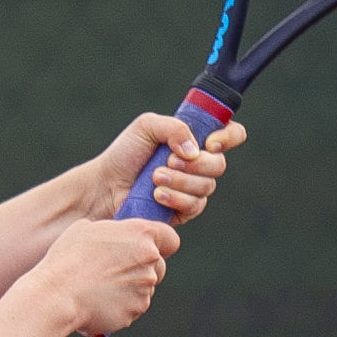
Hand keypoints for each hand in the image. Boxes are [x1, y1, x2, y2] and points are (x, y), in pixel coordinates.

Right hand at [37, 217, 180, 336]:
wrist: (58, 293)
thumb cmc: (68, 256)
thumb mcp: (87, 228)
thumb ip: (112, 232)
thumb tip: (115, 238)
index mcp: (141, 234)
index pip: (170, 238)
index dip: (161, 243)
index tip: (147, 247)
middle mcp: (150, 260)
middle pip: (159, 265)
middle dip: (143, 268)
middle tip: (117, 269)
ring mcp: (145, 288)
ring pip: (145, 287)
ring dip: (130, 287)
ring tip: (99, 286)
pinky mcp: (135, 310)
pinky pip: (132, 306)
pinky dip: (120, 305)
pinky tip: (98, 300)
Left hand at [88, 112, 247, 225]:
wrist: (106, 185)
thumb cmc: (125, 153)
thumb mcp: (146, 127)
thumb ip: (173, 127)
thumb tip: (195, 149)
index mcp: (195, 139)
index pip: (231, 134)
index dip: (229, 137)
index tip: (210, 143)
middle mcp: (198, 163)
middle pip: (219, 165)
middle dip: (196, 164)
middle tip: (168, 160)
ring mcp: (193, 188)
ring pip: (206, 186)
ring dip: (180, 181)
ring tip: (154, 177)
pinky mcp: (184, 210)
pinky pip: (194, 206)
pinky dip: (175, 198)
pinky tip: (156, 195)